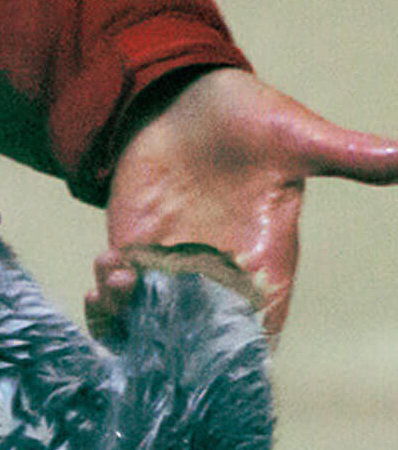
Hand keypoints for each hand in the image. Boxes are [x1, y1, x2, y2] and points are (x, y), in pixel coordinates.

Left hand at [91, 68, 397, 337]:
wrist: (181, 96)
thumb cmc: (245, 115)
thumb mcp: (296, 135)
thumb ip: (345, 155)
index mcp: (268, 256)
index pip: (263, 320)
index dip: (243, 346)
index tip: (216, 353)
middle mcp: (219, 270)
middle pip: (201, 335)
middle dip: (172, 340)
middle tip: (148, 315)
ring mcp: (174, 265)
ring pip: (153, 323)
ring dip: (129, 318)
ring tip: (116, 283)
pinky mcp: (136, 252)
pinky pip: (122, 298)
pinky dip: (108, 299)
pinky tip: (103, 272)